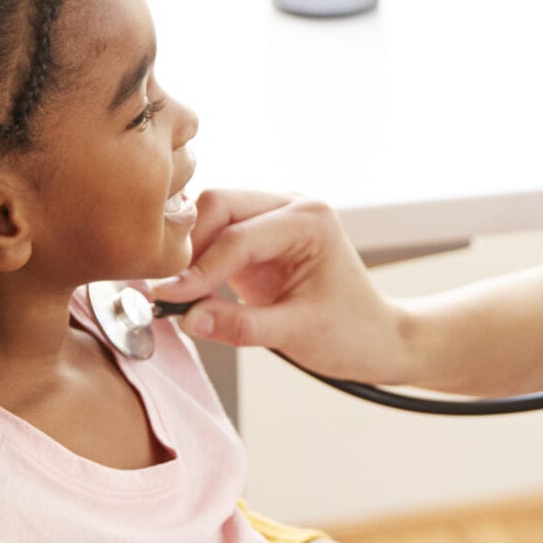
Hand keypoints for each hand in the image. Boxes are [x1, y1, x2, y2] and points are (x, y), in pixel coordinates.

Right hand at [154, 190, 412, 381]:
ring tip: (174, 293)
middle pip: (218, 205)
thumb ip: (241, 326)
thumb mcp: (297, 333)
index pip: (238, 236)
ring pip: (210, 215)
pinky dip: (197, 259)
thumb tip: (187, 318)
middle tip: (166, 291)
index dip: (198, 268)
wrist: (376, 337)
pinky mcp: (258, 237)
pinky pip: (214, 236)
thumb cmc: (351, 332)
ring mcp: (273, 217)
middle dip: (188, 247)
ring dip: (189, 251)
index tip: (167, 298)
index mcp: (309, 219)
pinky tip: (188, 290)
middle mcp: (290, 206)